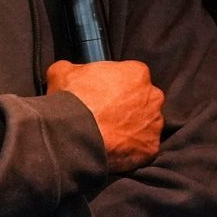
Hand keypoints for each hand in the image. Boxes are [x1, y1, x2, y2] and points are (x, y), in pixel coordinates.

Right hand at [46, 60, 163, 173]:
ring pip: (146, 124)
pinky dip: (132, 148)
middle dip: (129, 107)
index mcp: (137, 73)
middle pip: (143, 100)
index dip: (118, 86)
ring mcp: (154, 123)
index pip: (133, 76)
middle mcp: (152, 96)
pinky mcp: (151, 147)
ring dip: (132, 128)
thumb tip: (70, 71)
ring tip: (110, 134)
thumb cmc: (72, 100)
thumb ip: (74, 68)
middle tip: (107, 115)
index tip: (106, 95)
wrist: (74, 134)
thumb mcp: (63, 72)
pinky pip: (143, 147)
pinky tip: (115, 148)